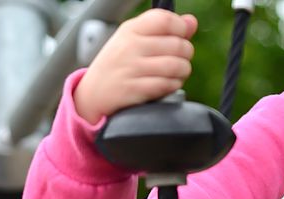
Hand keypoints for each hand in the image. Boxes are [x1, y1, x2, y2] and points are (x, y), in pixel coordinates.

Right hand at [74, 9, 197, 123]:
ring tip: (176, 74)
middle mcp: (130, 47)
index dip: (181, 28)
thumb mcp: (134, 41)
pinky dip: (173, 86)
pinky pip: (167, 85)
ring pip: (176, 66)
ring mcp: (131, 69)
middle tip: (180, 60)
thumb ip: (163, 30)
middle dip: (185, 54)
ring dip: (183, 72)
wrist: (93, 94)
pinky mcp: (134, 90)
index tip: (181, 36)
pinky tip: (167, 85)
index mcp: (130, 30)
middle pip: (177, 44)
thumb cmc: (117, 65)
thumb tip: (191, 22)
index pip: (165, 19)